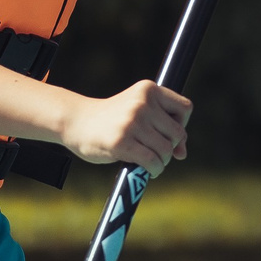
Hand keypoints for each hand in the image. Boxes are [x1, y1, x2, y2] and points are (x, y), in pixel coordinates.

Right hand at [61, 79, 191, 172]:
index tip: (167, 134)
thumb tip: (182, 154)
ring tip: (150, 161)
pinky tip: (149, 170)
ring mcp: (132, 122)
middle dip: (171, 147)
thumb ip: (163, 127)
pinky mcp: (122, 142)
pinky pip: (152, 161)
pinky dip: (155, 170)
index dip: (181, 125)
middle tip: (156, 151)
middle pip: (178, 133)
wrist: (76, 122)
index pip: (185, 108)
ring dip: (162, 161)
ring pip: (166, 149)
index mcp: (148, 89)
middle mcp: (142, 103)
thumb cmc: (112, 119)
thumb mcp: (138, 112)